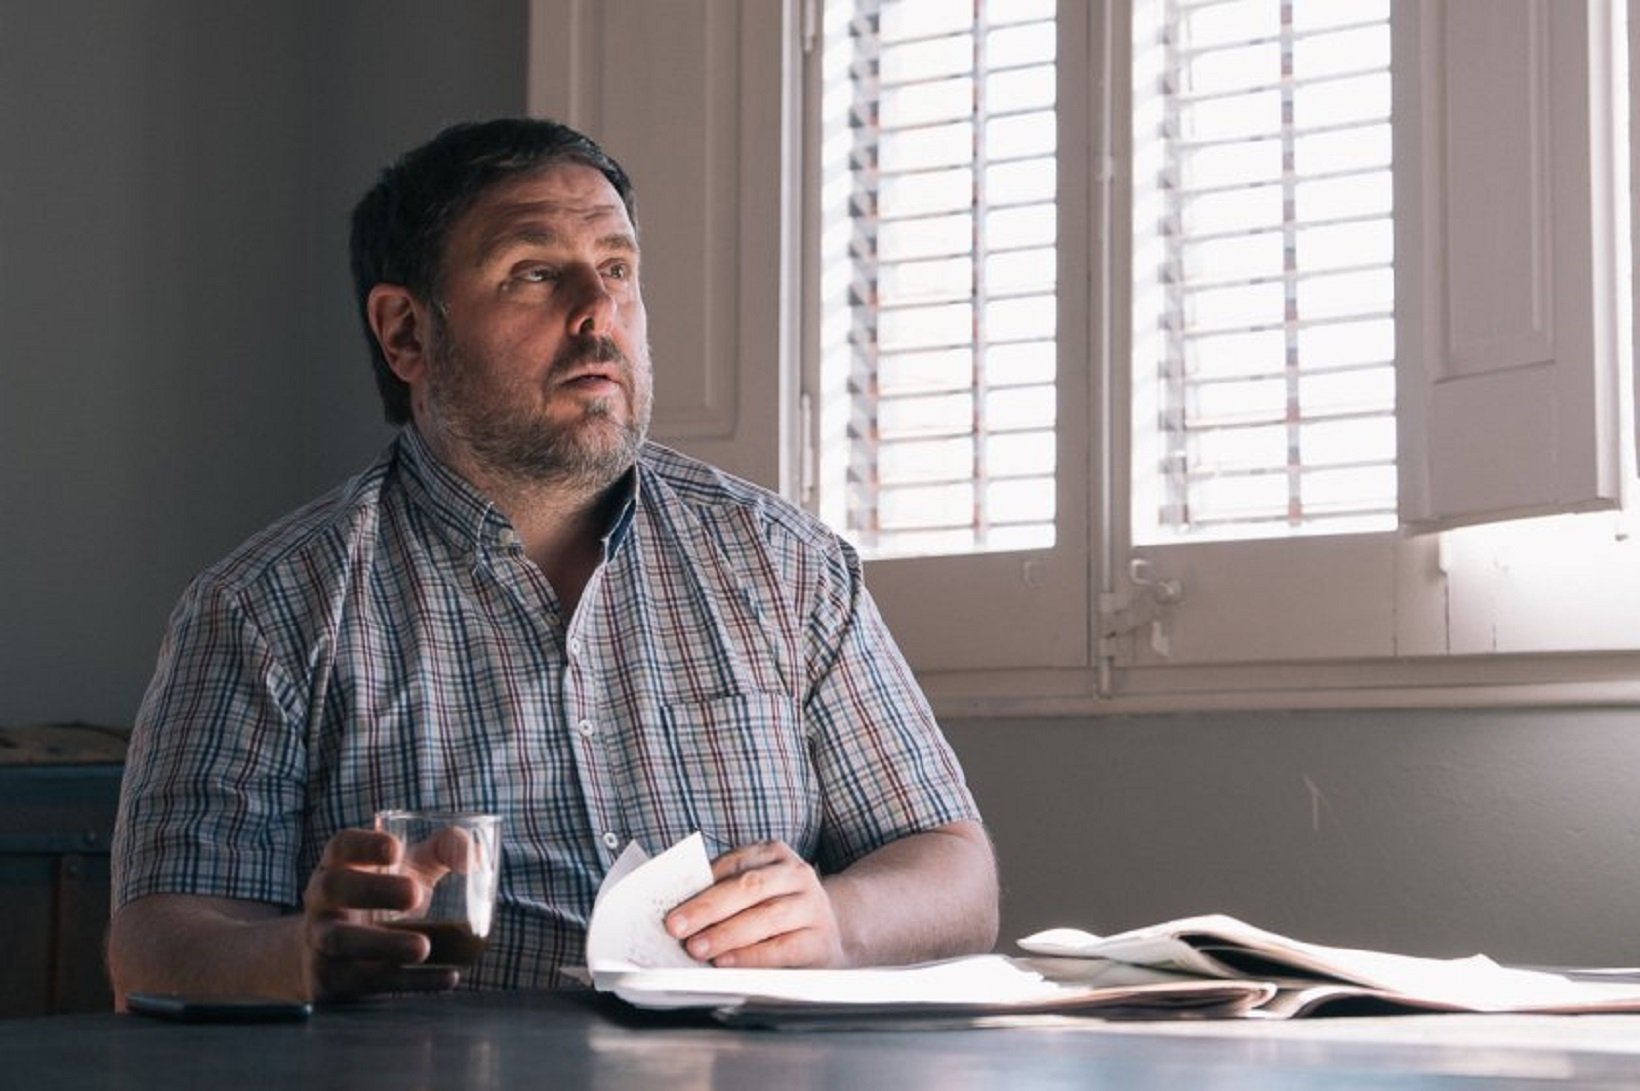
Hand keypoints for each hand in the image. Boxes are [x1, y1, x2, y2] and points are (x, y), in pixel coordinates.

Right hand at [298, 828, 459, 1000]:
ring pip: (340, 941)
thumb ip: (443, 852)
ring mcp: (319, 942)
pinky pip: (365, 982)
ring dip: (384, 944)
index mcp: (338, 866)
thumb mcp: (409, 870)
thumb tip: (475, 856)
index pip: (341, 845)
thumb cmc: (383, 900)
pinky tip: (446, 977)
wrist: (335, 958)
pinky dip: (409, 982)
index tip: (396, 848)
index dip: (364, 844)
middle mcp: (321, 901)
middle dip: (373, 890)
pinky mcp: (330, 981)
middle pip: (334, 887)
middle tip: (415, 894)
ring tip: (423, 947)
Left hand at [662, 840, 845, 968]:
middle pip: (749, 887)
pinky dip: (750, 956)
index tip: (671, 904)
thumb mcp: (758, 889)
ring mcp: (812, 906)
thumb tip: (681, 911)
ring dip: (726, 933)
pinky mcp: (820, 940)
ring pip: (766, 916)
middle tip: (676, 926)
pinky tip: (726, 962)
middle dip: (708, 908)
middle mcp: (797, 874)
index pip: (734, 863)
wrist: (832, 931)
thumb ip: (725, 891)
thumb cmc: (780, 909)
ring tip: (697, 947)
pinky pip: (781, 948)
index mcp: (775, 854)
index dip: (701, 883)